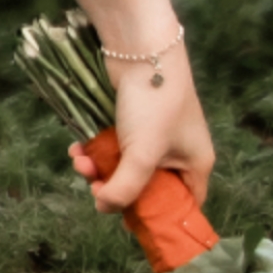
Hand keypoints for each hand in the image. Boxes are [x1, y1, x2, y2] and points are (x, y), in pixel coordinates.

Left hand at [71, 46, 214, 220]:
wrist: (138, 49)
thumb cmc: (154, 102)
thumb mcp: (142, 154)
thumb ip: (125, 188)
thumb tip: (104, 207)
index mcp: (195, 164)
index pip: (183, 204)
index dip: (158, 217)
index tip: (129, 223)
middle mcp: (177, 152)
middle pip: (146, 189)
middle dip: (115, 188)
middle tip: (94, 187)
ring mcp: (152, 136)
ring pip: (123, 168)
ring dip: (97, 169)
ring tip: (80, 161)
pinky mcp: (130, 122)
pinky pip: (111, 148)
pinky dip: (93, 150)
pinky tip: (77, 147)